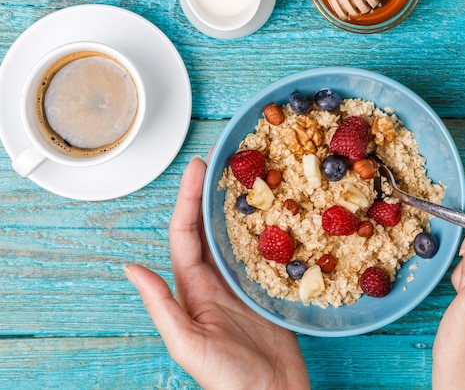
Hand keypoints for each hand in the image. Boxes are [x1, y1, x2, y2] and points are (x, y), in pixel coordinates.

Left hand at [124, 154, 309, 389]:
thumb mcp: (187, 344)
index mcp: (192, 287)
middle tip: (222, 159)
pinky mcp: (264, 285)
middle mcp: (213, 278)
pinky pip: (262, 248)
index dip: (188, 198)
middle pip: (208, 225)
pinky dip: (263, 226)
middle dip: (210, 191)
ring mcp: (239, 281)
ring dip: (234, 203)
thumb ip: (160, 306)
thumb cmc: (228, 380)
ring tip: (244, 174)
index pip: (185, 233)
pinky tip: (273, 209)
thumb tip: (130, 267)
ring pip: (234, 233)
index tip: (197, 168)